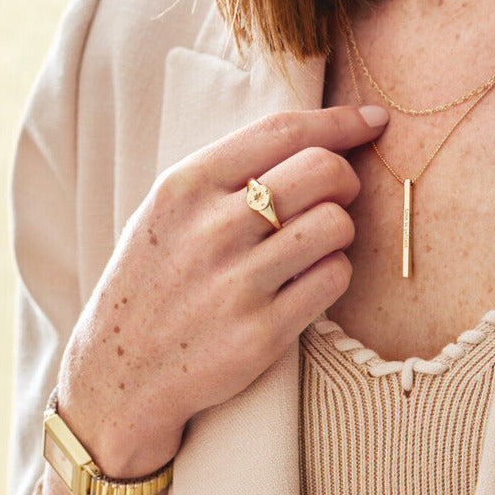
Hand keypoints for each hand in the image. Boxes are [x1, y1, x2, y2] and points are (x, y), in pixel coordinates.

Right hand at [56, 103, 389, 477]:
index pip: (282, 131)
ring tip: (316, 245)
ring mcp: (238, 283)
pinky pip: (335, 278)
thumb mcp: (167, 212)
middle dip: (346, 178)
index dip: (340, 121)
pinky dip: (334, 274)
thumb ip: (229, 175)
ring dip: (340, 231)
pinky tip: (310, 282)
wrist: (121, 372)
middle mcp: (212, 229)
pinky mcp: (263, 332)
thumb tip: (317, 139)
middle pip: (322, 171)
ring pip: (336, 224)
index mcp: (185, 187)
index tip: (372, 122)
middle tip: (340, 195)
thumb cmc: (155, 282)